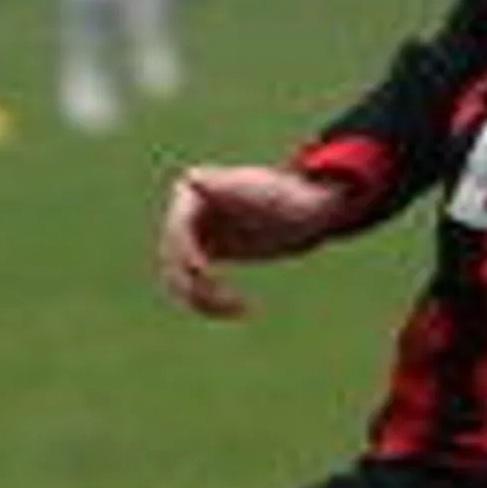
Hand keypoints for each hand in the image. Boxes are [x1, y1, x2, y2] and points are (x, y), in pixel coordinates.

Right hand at [158, 163, 349, 318]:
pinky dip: (212, 302)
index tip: (199, 271)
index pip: (178, 227)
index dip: (183, 251)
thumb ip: (228, 187)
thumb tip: (191, 178)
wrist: (311, 212)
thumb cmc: (291, 197)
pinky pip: (195, 284)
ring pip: (181, 277)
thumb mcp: (261, 193)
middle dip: (195, 282)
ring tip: (237, 308)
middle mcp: (189, 214)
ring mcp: (196, 234)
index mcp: (194, 193)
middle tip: (225, 299)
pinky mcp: (207, 253)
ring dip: (204, 299)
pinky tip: (240, 308)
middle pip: (175, 256)